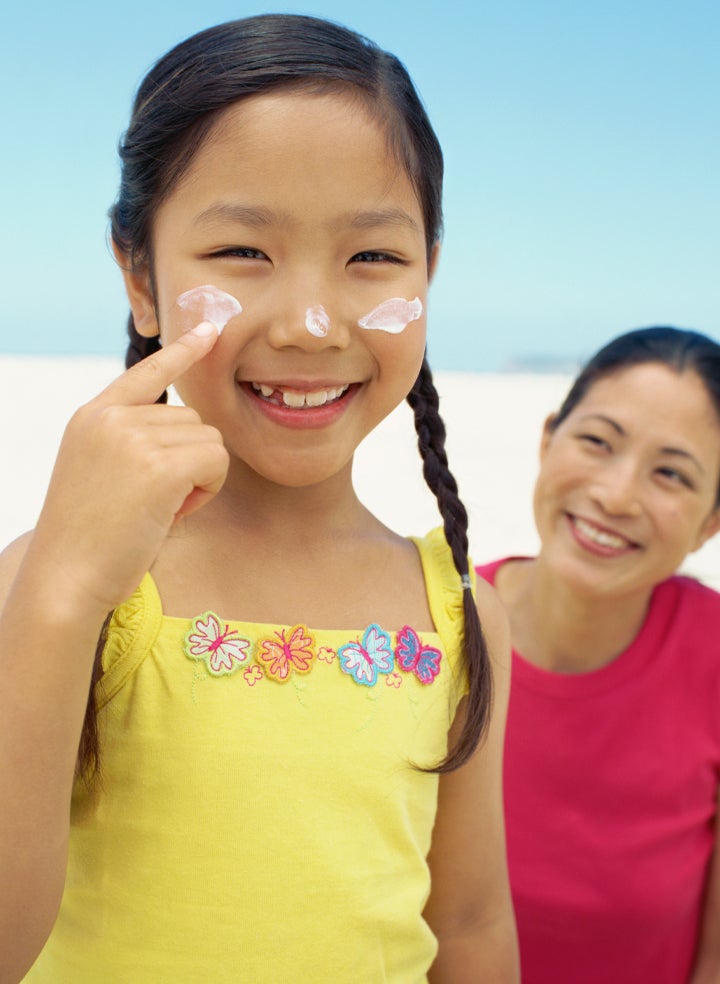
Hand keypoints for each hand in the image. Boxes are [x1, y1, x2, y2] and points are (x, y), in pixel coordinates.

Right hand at [31, 322, 228, 612]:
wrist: (66, 577)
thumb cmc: (88, 538)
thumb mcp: (98, 472)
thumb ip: (132, 442)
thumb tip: (191, 429)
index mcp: (93, 416)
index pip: (146, 372)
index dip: (183, 351)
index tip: (209, 330)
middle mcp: (112, 418)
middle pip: (192, 419)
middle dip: (188, 461)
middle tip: (155, 500)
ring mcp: (133, 437)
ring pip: (209, 440)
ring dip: (199, 478)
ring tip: (159, 508)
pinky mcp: (158, 465)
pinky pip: (216, 462)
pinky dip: (207, 490)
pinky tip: (174, 512)